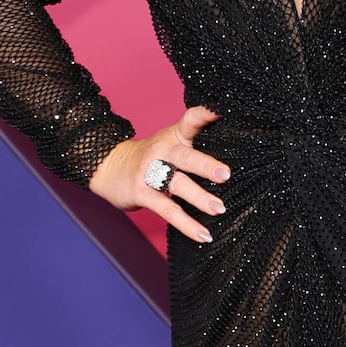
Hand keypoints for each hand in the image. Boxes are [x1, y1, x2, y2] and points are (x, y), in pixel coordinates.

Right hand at [87, 105, 228, 243]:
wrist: (108, 167)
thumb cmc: (152, 157)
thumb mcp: (171, 142)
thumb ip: (196, 144)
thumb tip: (237, 156)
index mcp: (174, 136)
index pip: (191, 120)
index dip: (206, 114)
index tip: (222, 111)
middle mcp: (162, 150)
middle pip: (185, 157)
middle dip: (206, 165)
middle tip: (226, 174)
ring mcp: (150, 172)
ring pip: (177, 184)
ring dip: (199, 197)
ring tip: (219, 208)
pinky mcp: (142, 193)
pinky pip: (168, 210)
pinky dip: (187, 224)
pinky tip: (204, 235)